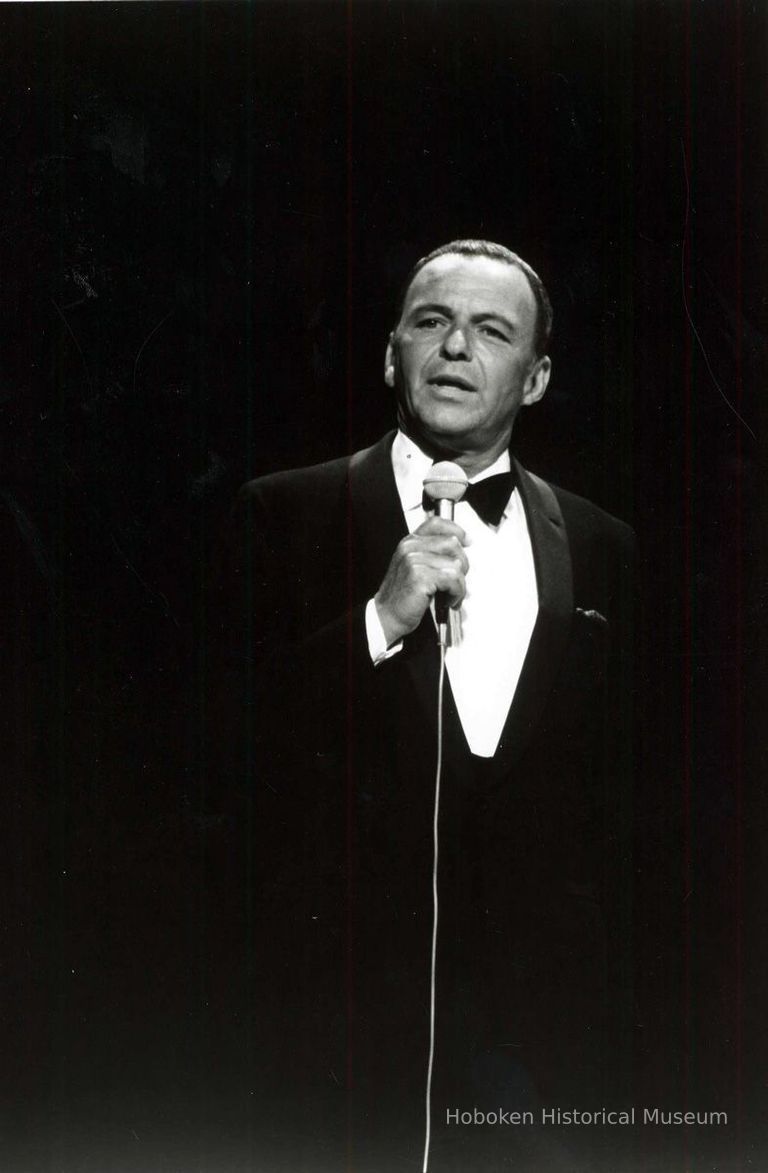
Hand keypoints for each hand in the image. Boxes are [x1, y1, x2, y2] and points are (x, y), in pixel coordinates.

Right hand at [374, 516, 470, 645]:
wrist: (386, 616)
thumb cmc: (403, 595)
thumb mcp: (415, 568)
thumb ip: (433, 555)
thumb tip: (462, 549)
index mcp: (410, 543)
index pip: (437, 524)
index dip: (456, 530)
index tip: (467, 541)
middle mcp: (411, 548)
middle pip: (453, 544)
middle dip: (463, 565)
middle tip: (456, 583)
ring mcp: (414, 561)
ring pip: (456, 565)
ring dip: (460, 586)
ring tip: (451, 596)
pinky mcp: (420, 577)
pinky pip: (453, 580)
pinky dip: (456, 594)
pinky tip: (448, 601)